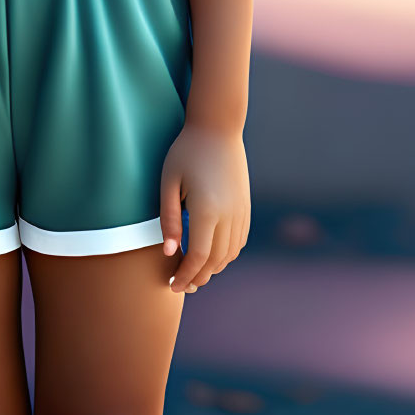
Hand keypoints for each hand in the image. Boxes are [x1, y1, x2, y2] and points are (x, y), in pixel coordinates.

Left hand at [159, 122, 249, 293]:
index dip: (185, 276)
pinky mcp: (246, 208)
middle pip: (215, 261)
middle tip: (180, 285)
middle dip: (197, 277)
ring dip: (212, 269)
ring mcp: (241, 213)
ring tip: (194, 274)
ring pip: (228, 254)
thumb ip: (168, 219)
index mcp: (207, 211)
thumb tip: (169, 253)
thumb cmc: (186, 152)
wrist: (218, 129)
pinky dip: (225, 255)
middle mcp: (229, 216)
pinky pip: (238, 242)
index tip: (172, 286)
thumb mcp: (169, 182)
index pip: (198, 257)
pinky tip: (211, 256)